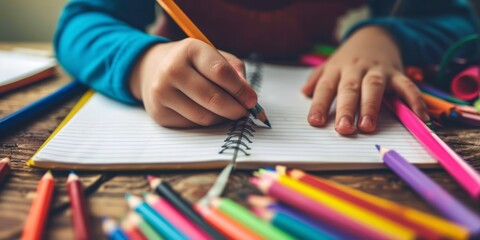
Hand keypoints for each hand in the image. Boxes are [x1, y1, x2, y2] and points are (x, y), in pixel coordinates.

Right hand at [129, 38, 256, 127]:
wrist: (153, 70)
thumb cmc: (193, 63)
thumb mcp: (214, 55)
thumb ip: (234, 70)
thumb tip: (247, 96)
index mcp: (190, 49)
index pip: (221, 72)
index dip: (241, 90)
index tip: (252, 101)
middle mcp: (172, 69)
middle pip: (213, 98)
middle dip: (235, 109)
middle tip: (244, 113)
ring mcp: (162, 93)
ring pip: (204, 117)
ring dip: (222, 118)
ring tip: (227, 112)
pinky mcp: (159, 113)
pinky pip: (193, 125)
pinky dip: (206, 122)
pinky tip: (208, 114)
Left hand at [302, 26, 428, 134]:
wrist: (375, 35)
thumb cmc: (349, 58)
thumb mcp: (330, 65)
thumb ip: (317, 79)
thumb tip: (304, 93)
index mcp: (337, 69)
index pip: (326, 87)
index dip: (319, 104)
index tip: (315, 122)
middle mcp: (356, 69)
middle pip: (349, 89)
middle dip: (346, 109)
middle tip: (343, 129)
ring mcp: (377, 70)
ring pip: (374, 87)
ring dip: (371, 107)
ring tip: (368, 127)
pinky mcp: (397, 72)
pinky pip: (407, 86)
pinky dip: (414, 101)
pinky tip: (419, 117)